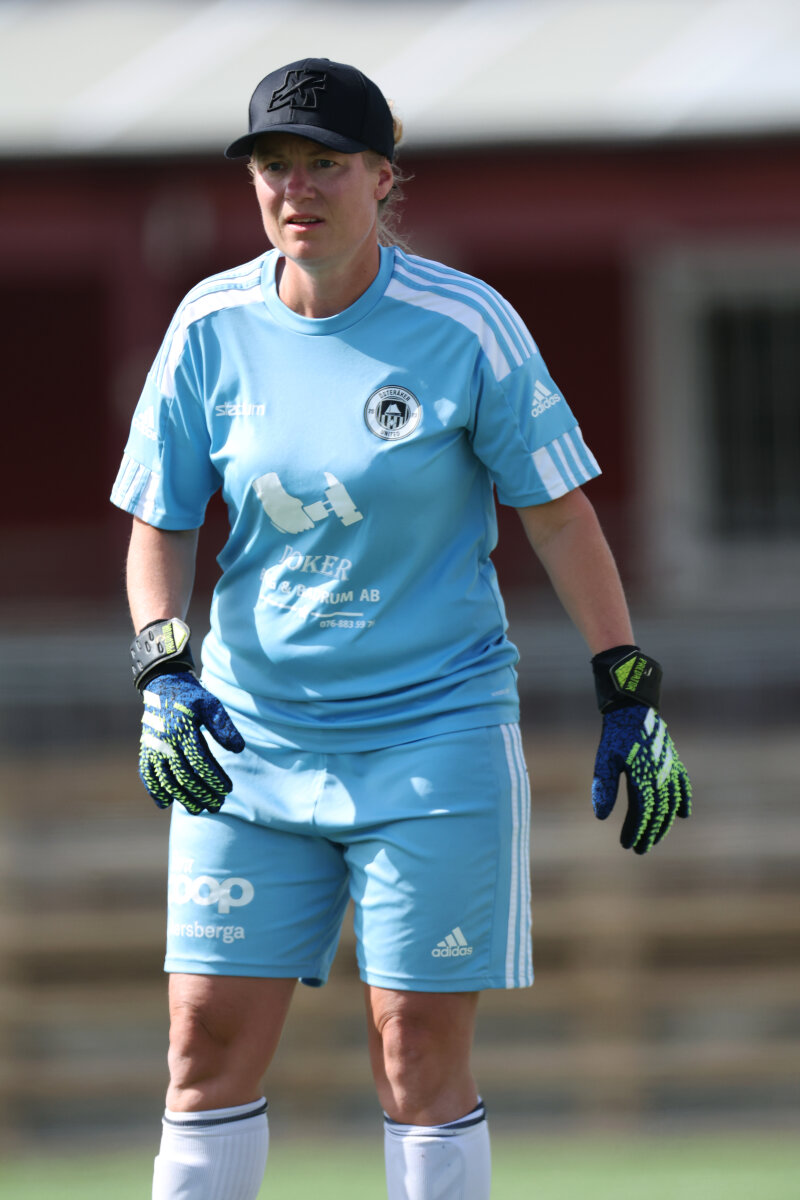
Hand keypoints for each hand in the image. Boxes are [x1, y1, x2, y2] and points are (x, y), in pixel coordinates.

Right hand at [138, 671, 244, 813]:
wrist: (162, 685)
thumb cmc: (192, 697)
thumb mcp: (211, 705)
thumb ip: (224, 727)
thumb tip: (238, 749)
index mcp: (183, 729)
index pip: (200, 762)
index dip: (214, 778)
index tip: (228, 789)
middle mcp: (166, 742)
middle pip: (184, 776)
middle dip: (202, 794)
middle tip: (217, 805)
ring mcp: (153, 747)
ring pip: (166, 780)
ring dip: (182, 798)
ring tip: (198, 809)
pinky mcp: (146, 750)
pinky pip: (147, 774)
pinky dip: (154, 790)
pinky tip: (164, 804)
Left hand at [592, 704, 691, 853]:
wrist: (633, 709)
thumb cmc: (615, 735)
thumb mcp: (605, 760)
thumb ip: (604, 788)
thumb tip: (601, 817)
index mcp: (643, 776)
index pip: (642, 812)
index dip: (636, 831)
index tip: (627, 845)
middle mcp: (660, 775)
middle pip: (658, 812)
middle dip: (650, 833)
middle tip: (640, 850)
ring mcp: (670, 769)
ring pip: (671, 803)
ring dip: (664, 823)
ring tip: (654, 838)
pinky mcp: (673, 761)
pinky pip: (683, 785)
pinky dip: (683, 800)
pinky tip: (682, 815)